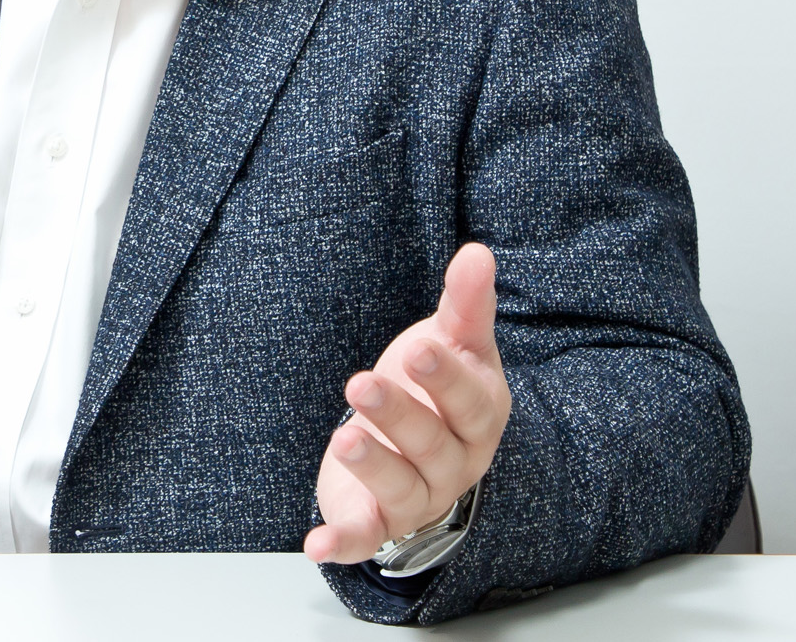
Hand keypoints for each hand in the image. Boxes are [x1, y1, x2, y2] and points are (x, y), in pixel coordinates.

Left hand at [305, 243, 510, 564]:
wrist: (419, 449)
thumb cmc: (437, 389)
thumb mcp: (453, 343)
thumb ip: (464, 303)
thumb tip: (478, 252)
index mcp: (479, 415)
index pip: (469, 400)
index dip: (445, 378)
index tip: (418, 350)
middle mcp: (456, 463)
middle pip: (431, 443)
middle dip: (398, 414)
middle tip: (361, 383)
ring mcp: (419, 496)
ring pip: (402, 489)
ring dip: (374, 466)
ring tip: (344, 438)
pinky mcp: (379, 522)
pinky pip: (365, 538)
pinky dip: (341, 543)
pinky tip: (315, 543)